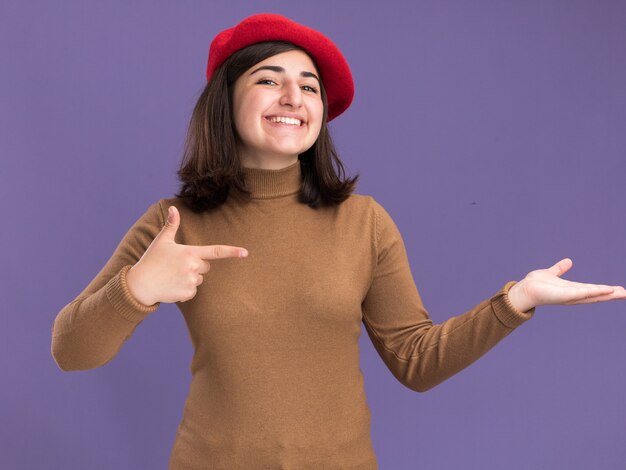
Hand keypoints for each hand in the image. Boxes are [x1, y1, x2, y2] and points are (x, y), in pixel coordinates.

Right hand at [126, 206, 247, 304]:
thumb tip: (173, 208)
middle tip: (177, 265)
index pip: (215, 251)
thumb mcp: (162, 241)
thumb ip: (171, 225)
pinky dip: (185, 289)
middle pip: (206, 266)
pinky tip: (172, 286)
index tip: (245, 253)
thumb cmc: (151, 260)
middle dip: (196, 265)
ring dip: (190, 277)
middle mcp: (193, 266)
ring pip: (199, 278)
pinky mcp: (188, 294)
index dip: (232, 252)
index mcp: (190, 252)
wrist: (140, 284)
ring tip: (172, 276)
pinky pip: (193, 291)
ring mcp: (191, 281)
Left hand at [507, 258, 625, 311]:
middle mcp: (573, 295)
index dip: (605, 290)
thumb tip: (569, 261)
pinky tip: (605, 290)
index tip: (619, 290)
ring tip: (621, 293)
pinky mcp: (564, 295)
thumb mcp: (551, 273)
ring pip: (592, 295)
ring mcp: (569, 296)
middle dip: (611, 295)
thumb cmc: (536, 284)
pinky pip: (582, 293)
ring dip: (606, 294)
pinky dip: (594, 292)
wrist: (524, 289)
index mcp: (572, 289)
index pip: (592, 290)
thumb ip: (560, 269)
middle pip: (596, 295)